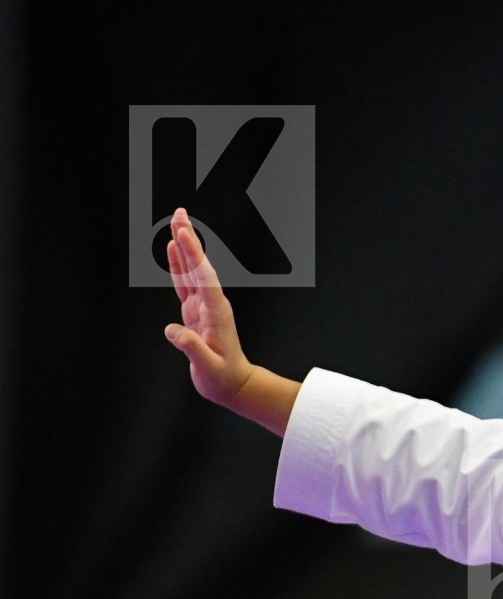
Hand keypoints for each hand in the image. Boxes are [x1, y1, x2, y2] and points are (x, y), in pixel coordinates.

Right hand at [163, 208, 254, 407]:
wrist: (233, 385)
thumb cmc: (222, 379)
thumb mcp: (208, 367)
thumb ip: (192, 347)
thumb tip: (172, 330)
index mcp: (216, 313)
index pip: (203, 278)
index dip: (192, 256)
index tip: (182, 234)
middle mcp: (211, 304)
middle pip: (198, 267)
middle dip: (189, 240)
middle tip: (179, 214)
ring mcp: (203, 306)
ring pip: (191, 271)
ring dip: (184, 247)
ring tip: (177, 222)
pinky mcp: (195, 311)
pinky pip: (184, 283)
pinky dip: (178, 265)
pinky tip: (172, 248)